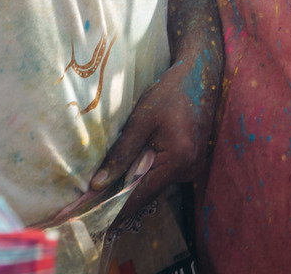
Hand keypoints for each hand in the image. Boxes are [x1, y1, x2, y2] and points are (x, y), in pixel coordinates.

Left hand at [85, 46, 219, 227]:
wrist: (200, 74)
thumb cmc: (171, 91)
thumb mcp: (142, 118)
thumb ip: (122, 152)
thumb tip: (98, 185)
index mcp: (179, 159)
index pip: (141, 196)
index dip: (114, 207)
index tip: (90, 217)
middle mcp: (189, 169)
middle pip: (148, 193)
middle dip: (121, 195)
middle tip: (91, 198)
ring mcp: (193, 167)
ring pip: (155, 184)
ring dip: (134, 181)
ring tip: (108, 179)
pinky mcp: (192, 161)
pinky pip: (164, 174)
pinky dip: (147, 171)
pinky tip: (134, 161)